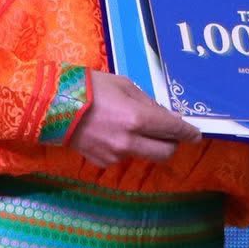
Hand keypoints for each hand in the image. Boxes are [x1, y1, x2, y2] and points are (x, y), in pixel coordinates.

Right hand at [67, 72, 201, 167]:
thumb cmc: (90, 88)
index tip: (196, 134)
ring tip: (134, 126)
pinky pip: (124, 156)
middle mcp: (130, 141)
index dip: (188, 133)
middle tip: (171, 133)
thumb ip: (147, 102)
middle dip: (173, 144)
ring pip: (144, 155)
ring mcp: (116, 155)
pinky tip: (113, 132)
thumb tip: (165, 116)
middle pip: (165, 153)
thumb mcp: (124, 85)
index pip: (173, 130)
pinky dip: (127, 146)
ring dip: (148, 144)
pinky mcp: (103, 162)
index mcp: (137, 118)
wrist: (52, 106)